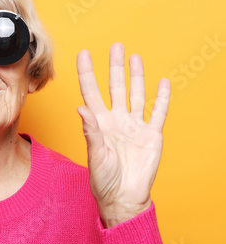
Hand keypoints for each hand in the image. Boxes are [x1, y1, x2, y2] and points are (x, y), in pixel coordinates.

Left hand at [76, 43, 169, 227]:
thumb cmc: (104, 180)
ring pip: (136, 94)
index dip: (87, 73)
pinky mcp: (151, 135)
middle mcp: (115, 120)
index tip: (84, 54)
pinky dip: (161, 98)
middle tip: (115, 46)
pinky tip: (162, 83)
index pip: (91, 92)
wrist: (124, 197)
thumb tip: (81, 108)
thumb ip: (91, 131)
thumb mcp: (95, 155)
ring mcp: (134, 126)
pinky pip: (157, 112)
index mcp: (98, 124)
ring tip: (134, 57)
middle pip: (115, 87)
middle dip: (114, 67)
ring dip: (136, 76)